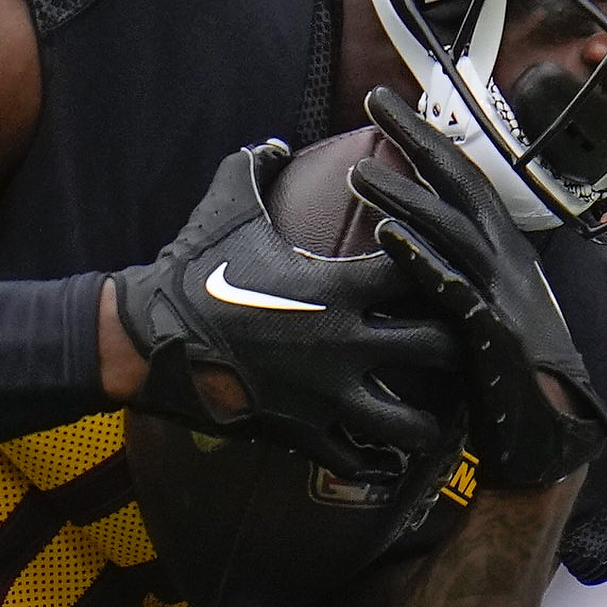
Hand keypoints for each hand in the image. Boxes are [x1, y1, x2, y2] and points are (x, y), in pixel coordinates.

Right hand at [108, 141, 459, 487]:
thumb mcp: (225, 204)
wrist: (146, 340)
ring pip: (409, 422)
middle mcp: (344, 343)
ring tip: (437, 415)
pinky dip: (377, 461)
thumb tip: (278, 144)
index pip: (420, 269)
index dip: (438, 266)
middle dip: (456, 346)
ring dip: (428, 420)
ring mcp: (326, 394)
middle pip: (438, 346)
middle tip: (460, 346)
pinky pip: (357, 460)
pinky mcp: (303, 432)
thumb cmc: (190, 271)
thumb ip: (259, 166)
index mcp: (336, 285)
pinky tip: (388, 459)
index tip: (439, 268)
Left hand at [352, 91, 606, 493]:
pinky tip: (385, 236)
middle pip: (458, 185)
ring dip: (404, 195)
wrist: (553, 440)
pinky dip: (419, 259)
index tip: (388, 105)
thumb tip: (413, 246)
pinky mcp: (492, 335)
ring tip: (358, 170)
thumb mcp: (485, 311)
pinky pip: (451, 289)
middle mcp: (507, 262)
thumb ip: (455, 274)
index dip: (426, 138)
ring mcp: (502, 296)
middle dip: (416, 138)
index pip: (462, 179)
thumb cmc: (512, 380)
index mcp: (504, 251)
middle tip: (372, 99)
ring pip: (449, 230)